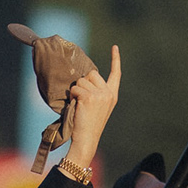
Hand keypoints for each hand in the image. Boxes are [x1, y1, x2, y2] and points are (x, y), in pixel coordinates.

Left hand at [63, 44, 120, 163]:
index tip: (115, 47)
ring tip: (79, 105)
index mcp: (113, 95)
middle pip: (92, 73)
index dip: (115, 59)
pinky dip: (72, 96)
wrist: (87, 139)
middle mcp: (109, 93)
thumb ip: (96, 92)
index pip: (116, 74)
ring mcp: (100, 95)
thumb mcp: (97, 107)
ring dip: (76, 91)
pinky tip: (76, 107)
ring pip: (81, 80)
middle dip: (83, 83)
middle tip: (82, 99)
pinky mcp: (89, 97)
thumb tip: (84, 78)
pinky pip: (75, 88)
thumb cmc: (88, 125)